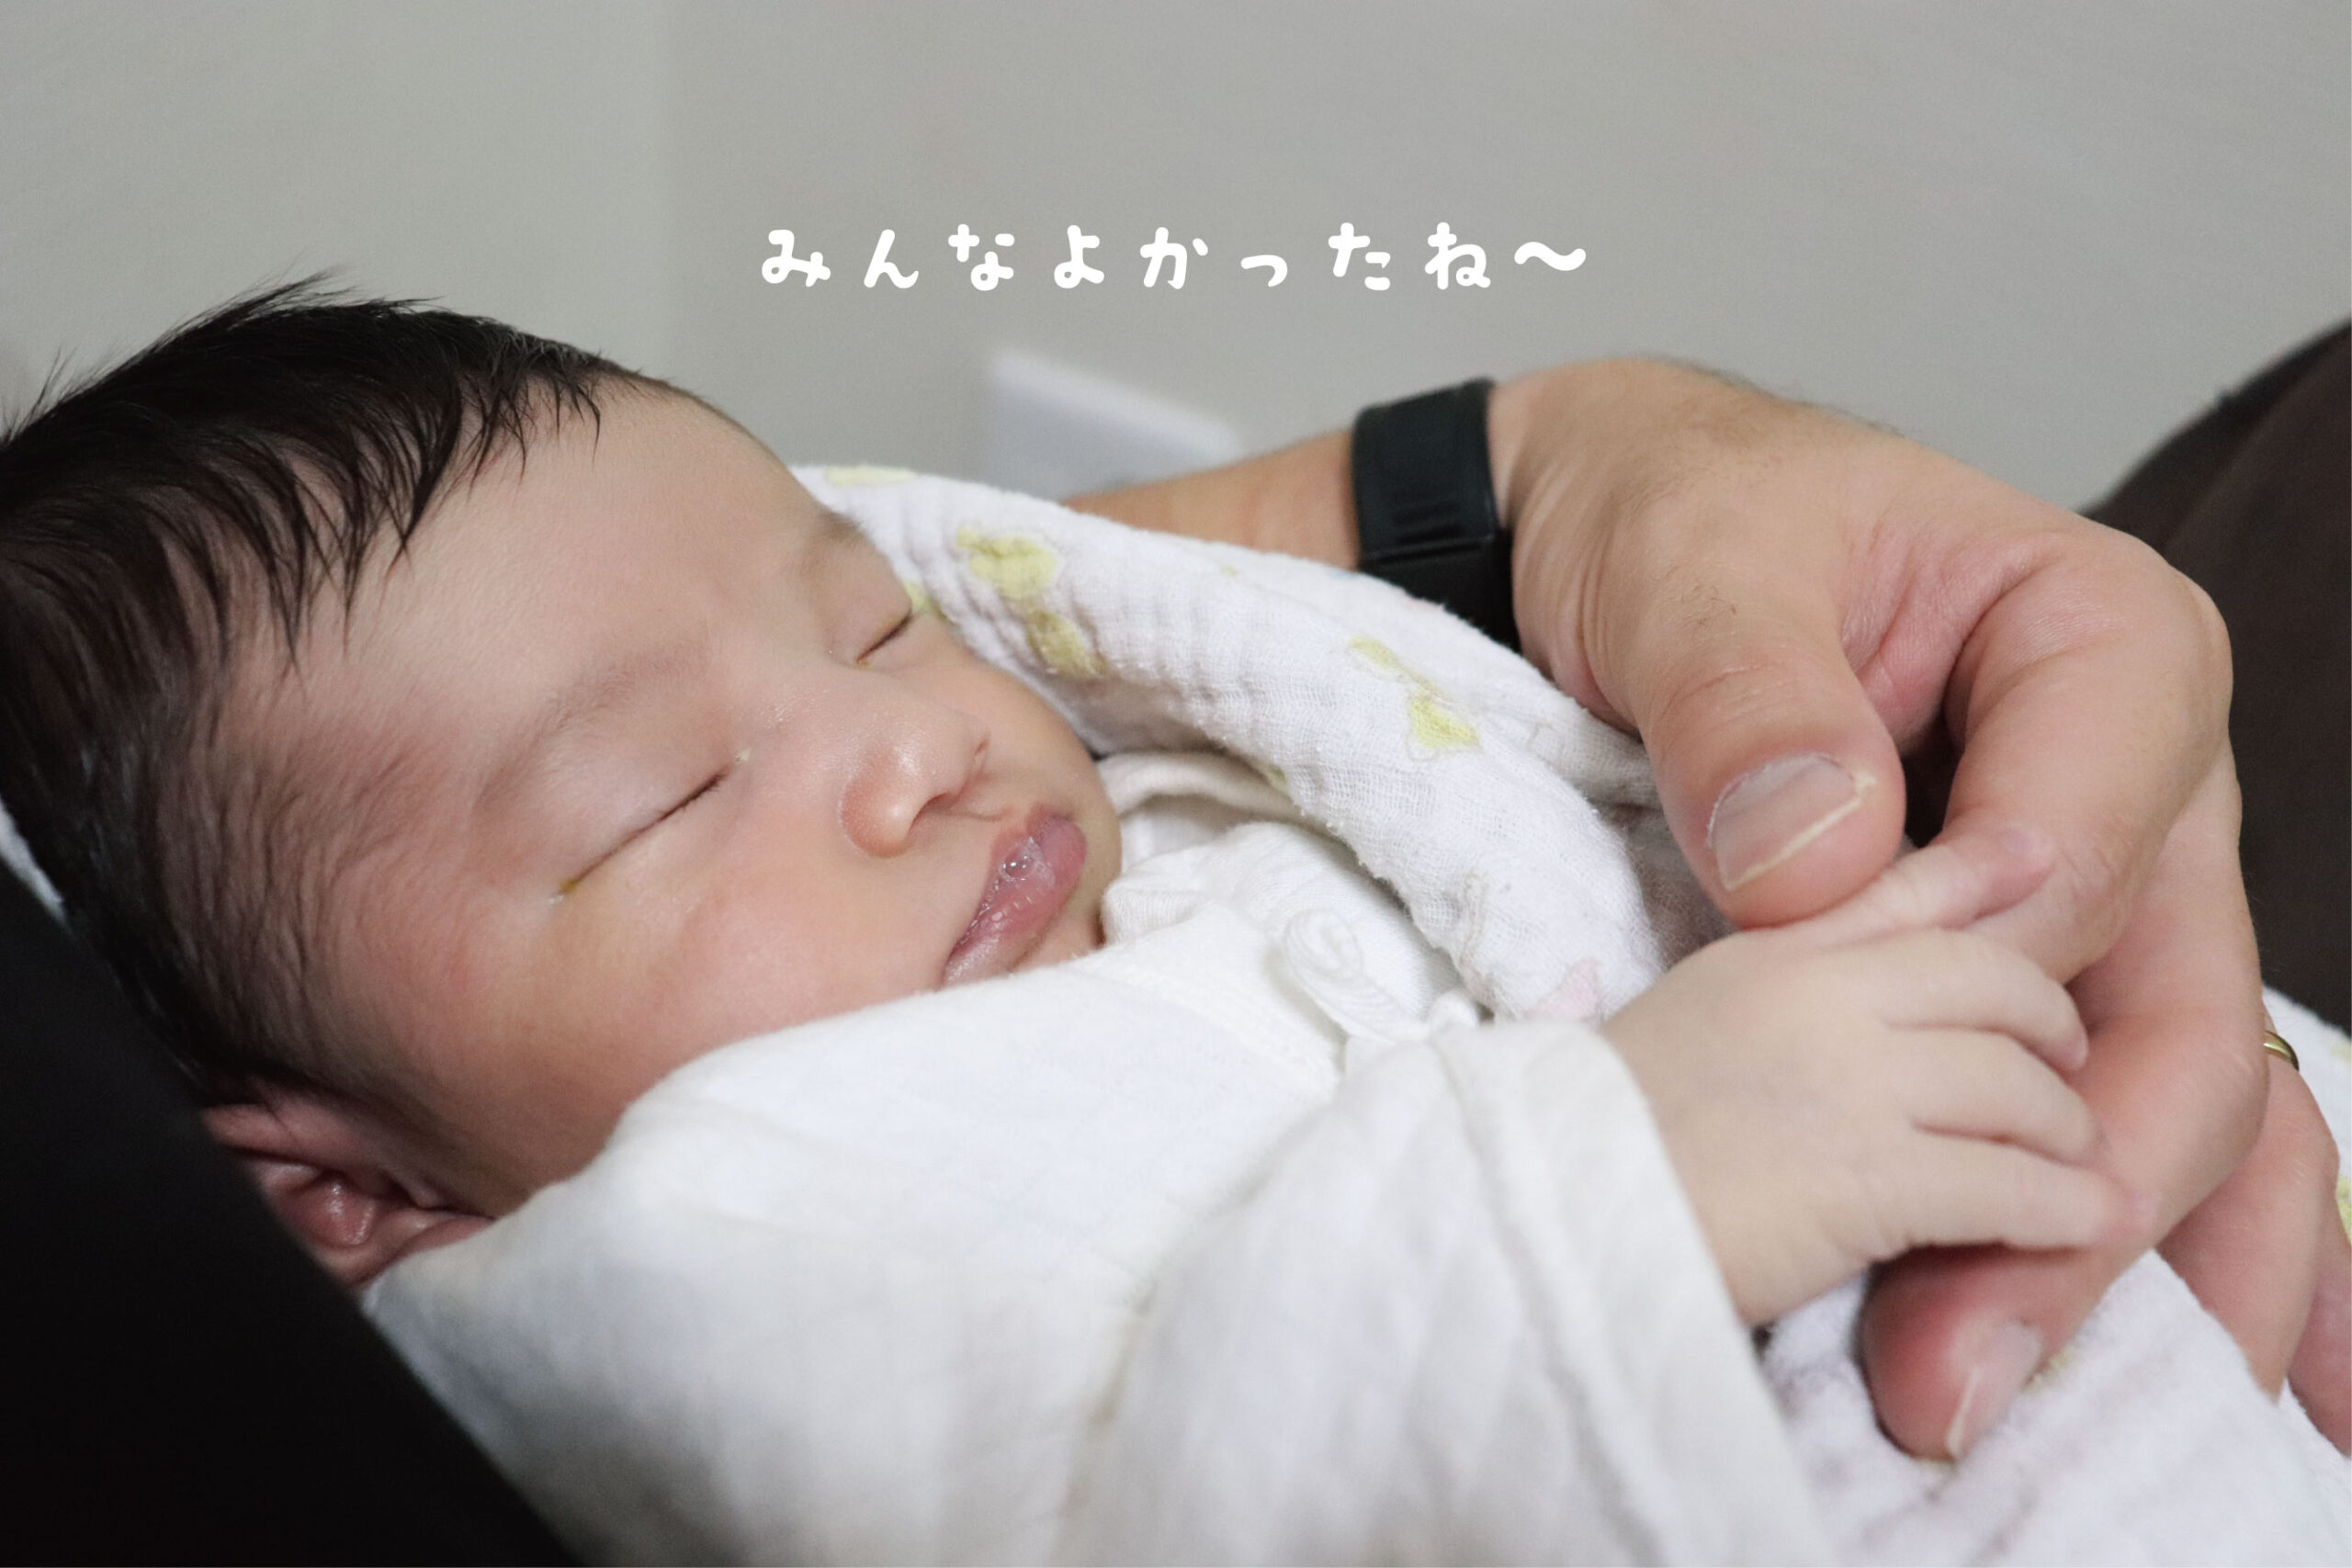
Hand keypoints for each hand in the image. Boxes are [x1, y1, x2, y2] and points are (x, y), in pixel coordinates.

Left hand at [1073, 359, 2343, 1454]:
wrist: (1583, 545)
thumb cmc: (1665, 522)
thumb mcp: (1691, 565)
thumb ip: (1750, 700)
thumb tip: (1822, 867)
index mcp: (2097, 647)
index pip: (2097, 845)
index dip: (2005, 970)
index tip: (1880, 1056)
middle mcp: (2132, 788)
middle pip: (2168, 1016)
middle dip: (2076, 1195)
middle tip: (1958, 1356)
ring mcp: (2091, 899)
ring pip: (2174, 1098)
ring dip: (2121, 1269)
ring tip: (2032, 1406)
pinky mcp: (2011, 982)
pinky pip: (2106, 1113)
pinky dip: (2134, 1243)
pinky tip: (2201, 1376)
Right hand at [1604, 832, 2136, 1328]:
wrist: (1537, 1207)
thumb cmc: (1569, 1133)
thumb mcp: (1664, 1025)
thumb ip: (1744, 1001)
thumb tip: (1774, 999)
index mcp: (1757, 953)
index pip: (1889, 890)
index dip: (1979, 874)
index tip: (2035, 858)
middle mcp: (1811, 994)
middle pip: (1985, 978)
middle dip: (2047, 1021)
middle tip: (2066, 1060)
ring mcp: (1845, 1079)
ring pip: (2012, 1083)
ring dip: (2063, 1129)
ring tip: (2080, 1161)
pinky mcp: (1868, 1176)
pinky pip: (2006, 1183)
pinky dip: (2061, 1206)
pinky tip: (2083, 1220)